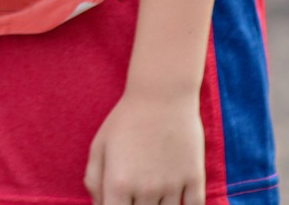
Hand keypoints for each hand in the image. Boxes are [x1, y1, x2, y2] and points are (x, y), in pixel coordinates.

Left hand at [84, 88, 204, 204]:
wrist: (163, 94)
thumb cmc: (126, 119)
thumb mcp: (99, 146)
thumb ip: (94, 180)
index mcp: (119, 183)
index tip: (119, 201)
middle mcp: (146, 190)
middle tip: (136, 194)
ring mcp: (173, 186)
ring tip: (153, 193)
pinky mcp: (195, 179)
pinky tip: (175, 199)